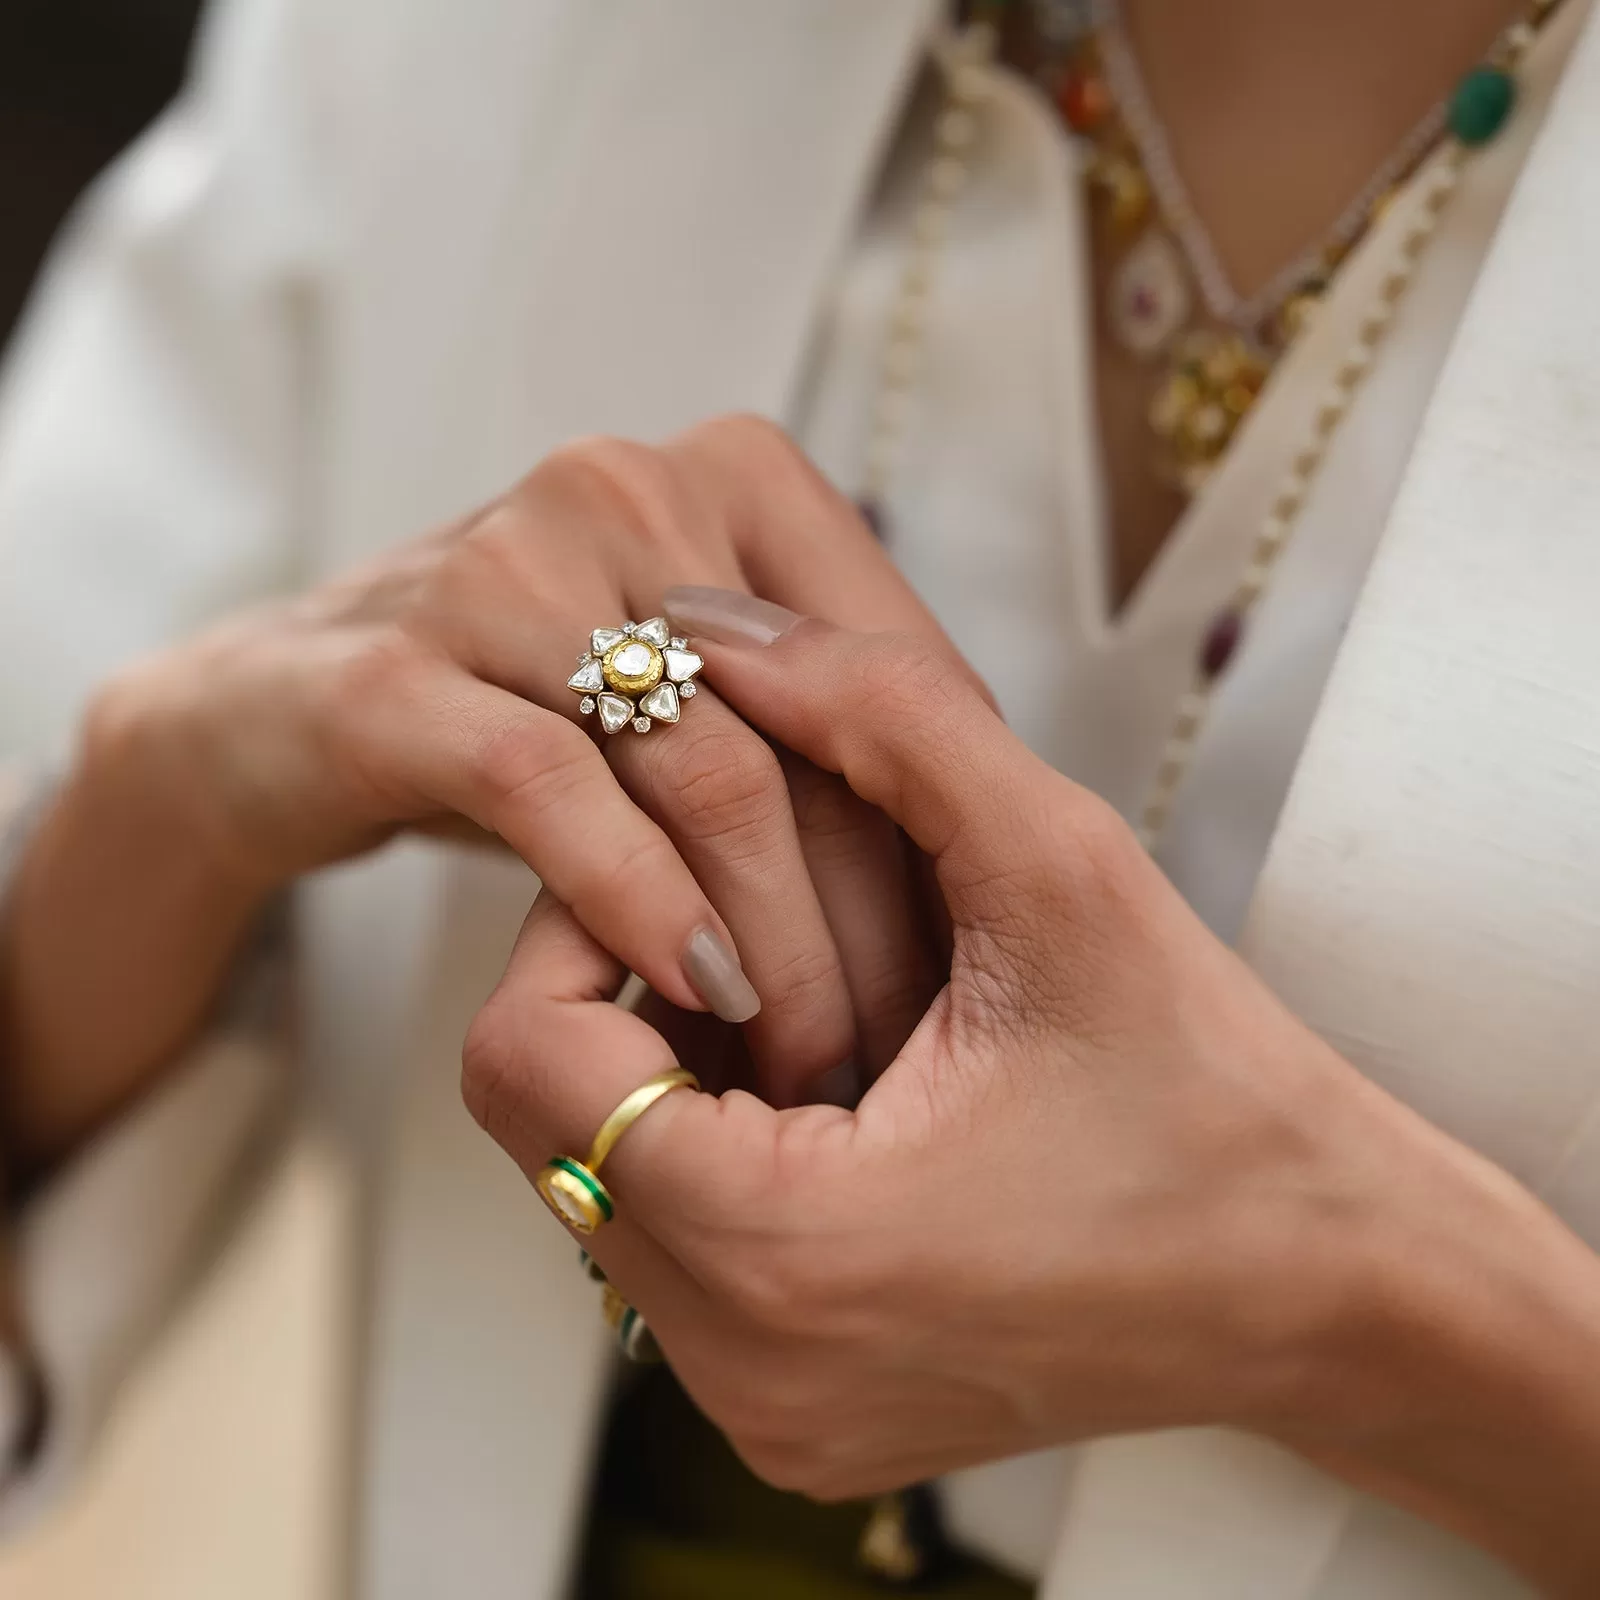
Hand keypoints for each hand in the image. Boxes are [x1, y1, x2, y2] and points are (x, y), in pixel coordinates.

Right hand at [77, 419, 961, 1103]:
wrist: (290, 708)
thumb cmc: (537, 706)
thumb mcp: (697, 686)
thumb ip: (822, 717)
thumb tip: (985, 832)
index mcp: (733, 474)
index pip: (892, 661)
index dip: (946, 820)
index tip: (968, 953)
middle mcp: (627, 488)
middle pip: (811, 725)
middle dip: (868, 909)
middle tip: (901, 1040)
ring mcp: (507, 565)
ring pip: (703, 767)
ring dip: (771, 933)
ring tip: (808, 1054)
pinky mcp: (399, 667)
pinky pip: (554, 793)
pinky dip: (637, 903)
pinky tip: (688, 991)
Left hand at [464, 596, 1599, 1597]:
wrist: (1325, 1285)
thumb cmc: (1216, 1103)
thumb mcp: (1062, 868)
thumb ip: (884, 715)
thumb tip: (718, 629)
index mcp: (788, 1249)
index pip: (527, 1055)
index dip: (582, 922)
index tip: (694, 864)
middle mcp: (750, 1364)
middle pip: (546, 1122)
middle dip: (622, 987)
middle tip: (749, 912)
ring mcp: (767, 1408)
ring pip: (597, 1184)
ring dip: (668, 1064)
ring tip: (809, 998)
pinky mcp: (796, 1417)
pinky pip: (669, 1252)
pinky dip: (712, 1144)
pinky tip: (829, 1083)